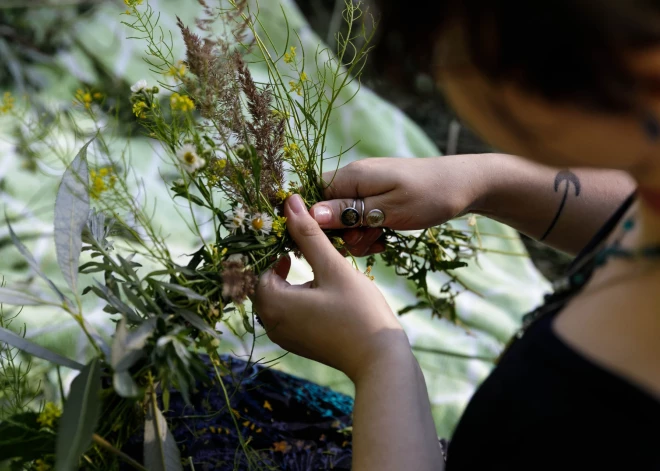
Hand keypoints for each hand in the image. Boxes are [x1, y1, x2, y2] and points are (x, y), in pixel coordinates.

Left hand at [253, 194, 409, 381]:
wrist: (380, 360)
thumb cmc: (358, 312)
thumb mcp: (333, 268)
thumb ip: (309, 235)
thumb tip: (289, 202)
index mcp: (274, 304)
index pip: (258, 267)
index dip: (274, 247)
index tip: (295, 235)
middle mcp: (272, 323)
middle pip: (264, 283)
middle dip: (279, 262)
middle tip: (302, 245)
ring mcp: (284, 336)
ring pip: (275, 297)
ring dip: (288, 279)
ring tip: (313, 262)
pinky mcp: (298, 343)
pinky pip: (287, 312)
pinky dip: (295, 296)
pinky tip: (319, 287)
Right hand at [309, 156, 487, 255]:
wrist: (465, 185)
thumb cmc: (429, 196)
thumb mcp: (389, 209)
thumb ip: (349, 212)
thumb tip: (310, 214)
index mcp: (351, 176)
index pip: (311, 196)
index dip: (312, 222)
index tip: (330, 242)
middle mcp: (353, 179)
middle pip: (325, 211)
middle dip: (339, 234)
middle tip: (365, 242)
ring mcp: (366, 188)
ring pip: (343, 219)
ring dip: (356, 236)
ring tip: (379, 242)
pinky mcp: (377, 197)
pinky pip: (359, 218)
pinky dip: (368, 232)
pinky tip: (383, 240)